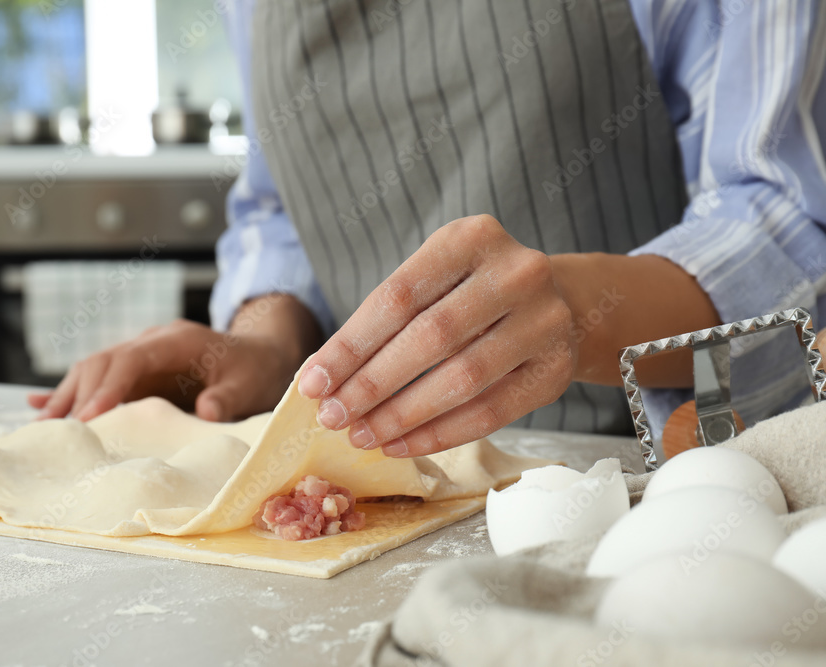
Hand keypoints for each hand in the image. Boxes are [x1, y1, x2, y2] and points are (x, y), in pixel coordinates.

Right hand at [28, 318, 300, 421]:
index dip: (108, 386)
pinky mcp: (136, 373)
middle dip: (77, 395)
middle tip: (58, 433)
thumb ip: (229, 398)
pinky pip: (97, 380)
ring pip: (92, 370)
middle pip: (103, 362)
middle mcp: (151, 343)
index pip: (132, 359)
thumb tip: (206, 411)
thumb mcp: (251, 385)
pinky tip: (39, 407)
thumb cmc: (255, 371)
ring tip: (41, 429)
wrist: (260, 355)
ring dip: (67, 397)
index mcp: (176, 340)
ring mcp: (140, 356)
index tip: (89, 416)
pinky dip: (71, 394)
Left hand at [297, 215, 575, 457]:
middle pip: (430, 337)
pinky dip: (438, 434)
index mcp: (471, 238)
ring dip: (402, 416)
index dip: (350, 346)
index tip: (313, 383)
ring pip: (462, 379)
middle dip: (372, 384)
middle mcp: (517, 272)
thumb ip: (383, 318)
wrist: (559, 303)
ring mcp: (546, 321)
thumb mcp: (433, 279)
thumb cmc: (471, 293)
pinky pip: (491, 412)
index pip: (398, 297)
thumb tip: (321, 376)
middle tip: (333, 417)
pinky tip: (401, 444)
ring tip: (362, 435)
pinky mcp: (556, 370)